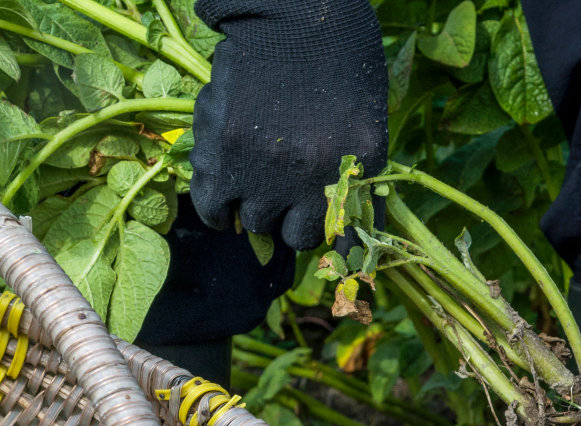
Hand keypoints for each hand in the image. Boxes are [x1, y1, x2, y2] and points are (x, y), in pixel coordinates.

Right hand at [189, 0, 387, 249]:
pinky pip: (212, 204)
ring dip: (253, 208)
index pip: (336, 238)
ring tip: (252, 187)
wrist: (297, 17)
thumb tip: (350, 247)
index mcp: (353, 173)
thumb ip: (359, 184)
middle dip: (287, 217)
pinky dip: (216, 210)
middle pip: (291, 235)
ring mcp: (265, 168)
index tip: (312, 220)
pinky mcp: (225, 151)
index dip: (321, 229)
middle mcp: (310, 179)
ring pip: (253, 222)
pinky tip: (223, 207)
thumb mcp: (367, 131)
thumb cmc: (338, 68)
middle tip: (282, 193)